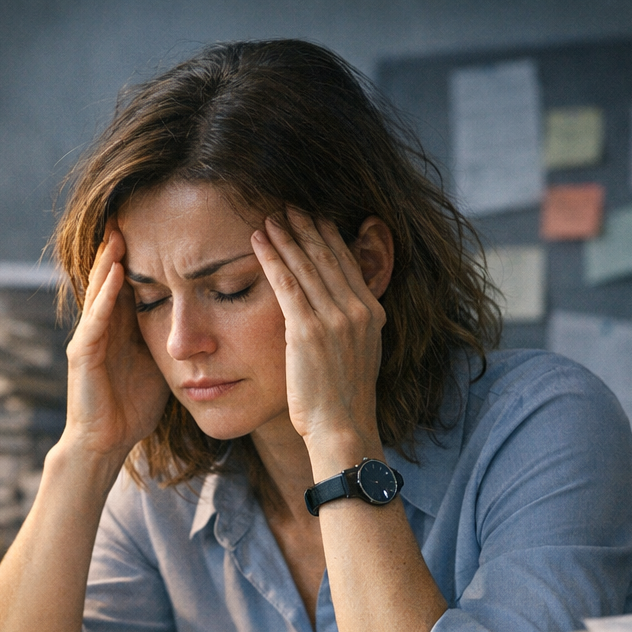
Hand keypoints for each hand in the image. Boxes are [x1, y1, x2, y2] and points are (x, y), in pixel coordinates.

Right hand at [62, 226, 169, 458]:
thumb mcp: (162, 366)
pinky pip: (95, 320)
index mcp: (122, 329)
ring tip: (118, 234)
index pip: (131, 286)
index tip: (159, 231)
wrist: (107, 442)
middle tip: (130, 214)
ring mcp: (90, 339)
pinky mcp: (82, 355)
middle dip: (119, 251)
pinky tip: (114, 274)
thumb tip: (208, 326)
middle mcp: (103, 328)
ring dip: (107, 264)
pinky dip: (105, 296)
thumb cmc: (134, 408)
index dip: (142, 260)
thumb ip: (173, 342)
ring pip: (100, 293)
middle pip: (112, 281)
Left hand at [251, 210, 387, 455]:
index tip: (314, 216)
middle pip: (328, 255)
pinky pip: (286, 284)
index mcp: (372, 312)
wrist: (342, 427)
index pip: (348, 262)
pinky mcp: (307, 331)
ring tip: (270, 216)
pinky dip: (272, 258)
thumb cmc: (344, 399)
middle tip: (288, 205)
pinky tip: (259, 240)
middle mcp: (357, 310)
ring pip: (306, 264)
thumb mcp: (361, 355)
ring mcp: (334, 319)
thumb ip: (354, 327)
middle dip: (307, 226)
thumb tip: (342, 313)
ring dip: (286, 236)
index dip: (329, 235)